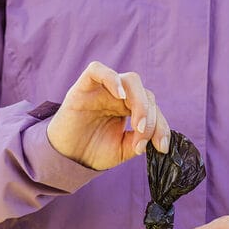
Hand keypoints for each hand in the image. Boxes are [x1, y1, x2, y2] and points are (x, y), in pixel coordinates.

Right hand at [47, 61, 170, 170]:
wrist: (67, 158)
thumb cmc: (93, 151)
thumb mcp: (123, 149)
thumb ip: (140, 140)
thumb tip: (156, 138)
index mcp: (130, 108)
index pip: (154, 108)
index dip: (161, 127)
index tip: (161, 148)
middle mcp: (119, 96)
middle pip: (145, 93)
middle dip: (151, 117)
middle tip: (143, 138)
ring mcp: (102, 90)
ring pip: (129, 80)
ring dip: (139, 101)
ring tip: (137, 125)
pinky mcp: (83, 87)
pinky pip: (97, 70)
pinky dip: (111, 78)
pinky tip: (120, 96)